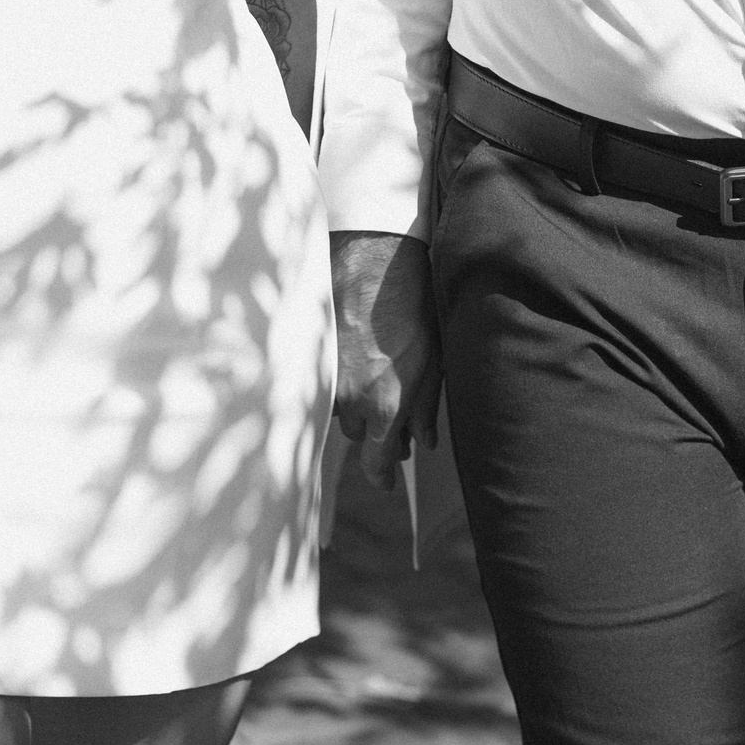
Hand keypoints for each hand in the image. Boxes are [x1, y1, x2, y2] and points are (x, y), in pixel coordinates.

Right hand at [330, 230, 443, 488]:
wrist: (372, 261)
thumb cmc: (409, 306)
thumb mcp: (432, 362)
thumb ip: (425, 409)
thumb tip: (422, 442)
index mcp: (384, 406)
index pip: (377, 464)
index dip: (383, 478)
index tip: (388, 484)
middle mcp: (351, 401)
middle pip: (360, 436)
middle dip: (376, 427)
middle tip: (391, 406)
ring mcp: (327, 379)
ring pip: (340, 409)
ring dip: (356, 402)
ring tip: (373, 371)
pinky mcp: (312, 358)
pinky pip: (324, 384)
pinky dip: (339, 379)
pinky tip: (355, 357)